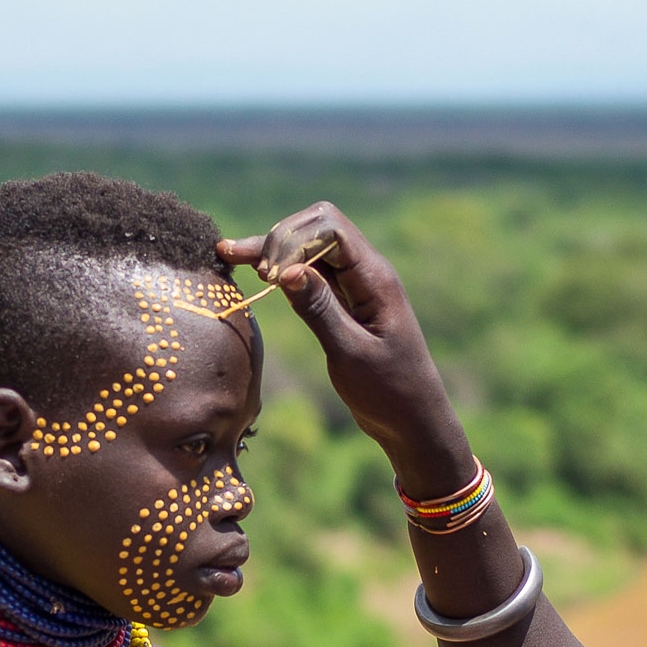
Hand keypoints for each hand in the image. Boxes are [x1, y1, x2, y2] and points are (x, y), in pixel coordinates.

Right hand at [217, 205, 472, 489]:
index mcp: (375, 279)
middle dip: (280, 239)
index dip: (292, 242)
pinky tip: (258, 274)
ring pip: (312, 247)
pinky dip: (286, 269)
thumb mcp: (349, 353)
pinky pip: (314, 271)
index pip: (330, 228)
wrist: (414, 420)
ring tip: (233, 257)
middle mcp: (367, 272)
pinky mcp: (347, 301)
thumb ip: (319, 310)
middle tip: (246, 266)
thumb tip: (287, 270)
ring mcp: (357, 286)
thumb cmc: (388, 391)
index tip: (267, 276)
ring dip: (276, 250)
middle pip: (318, 227)